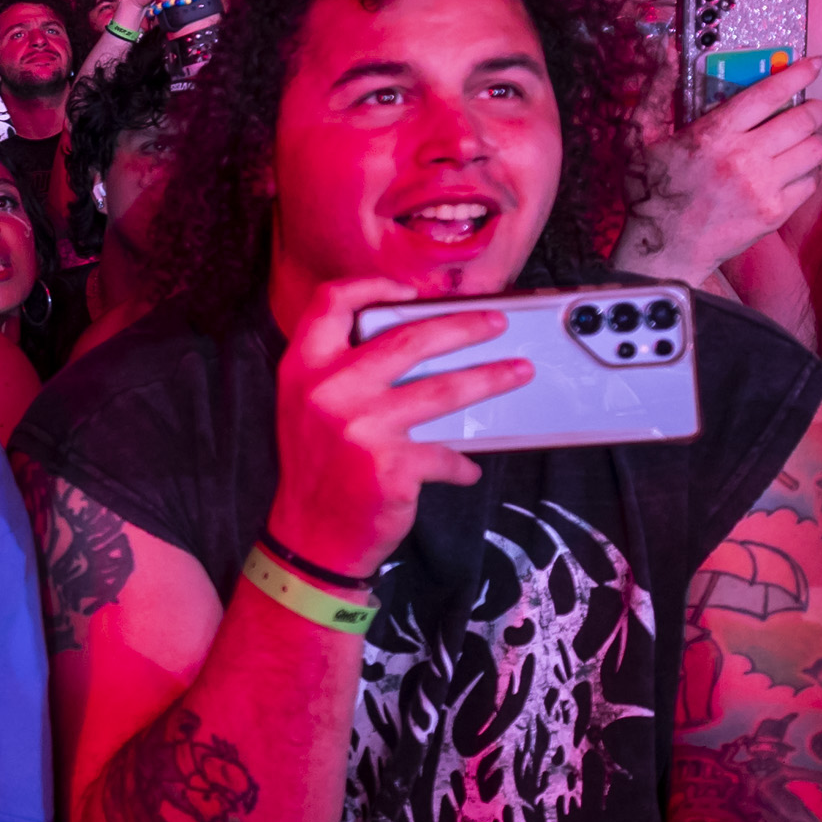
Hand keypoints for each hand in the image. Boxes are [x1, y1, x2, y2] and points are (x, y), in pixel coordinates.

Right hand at [266, 275, 531, 571]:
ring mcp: (361, 427)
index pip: (332, 303)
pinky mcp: (391, 465)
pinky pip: (445, 454)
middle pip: (409, 338)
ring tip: (517, 372)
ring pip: (443, 389)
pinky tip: (465, 468)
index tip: (408, 288)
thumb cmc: (316, 468)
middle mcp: (328, 390)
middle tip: (495, 322)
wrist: (309, 536)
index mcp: (304, 368)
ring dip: (489, 378)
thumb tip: (410, 341)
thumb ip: (336, 370)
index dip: (371, 285)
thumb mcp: (305, 407)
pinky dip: (460, 463)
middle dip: (463, 326)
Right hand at [621, 57, 821, 280]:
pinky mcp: (774, 212)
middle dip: (815, 108)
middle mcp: (743, 158)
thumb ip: (656, 94)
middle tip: (812, 108)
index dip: (797, 73)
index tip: (813, 63)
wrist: (664, 249)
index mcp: (714, 135)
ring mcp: (762, 187)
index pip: (768, 93)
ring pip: (814, 150)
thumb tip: (662, 53)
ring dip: (811, 141)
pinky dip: (804, 174)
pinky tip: (788, 173)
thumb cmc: (652, 194)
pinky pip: (810, 182)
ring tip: (799, 142)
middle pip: (804, 119)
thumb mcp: (642, 140)